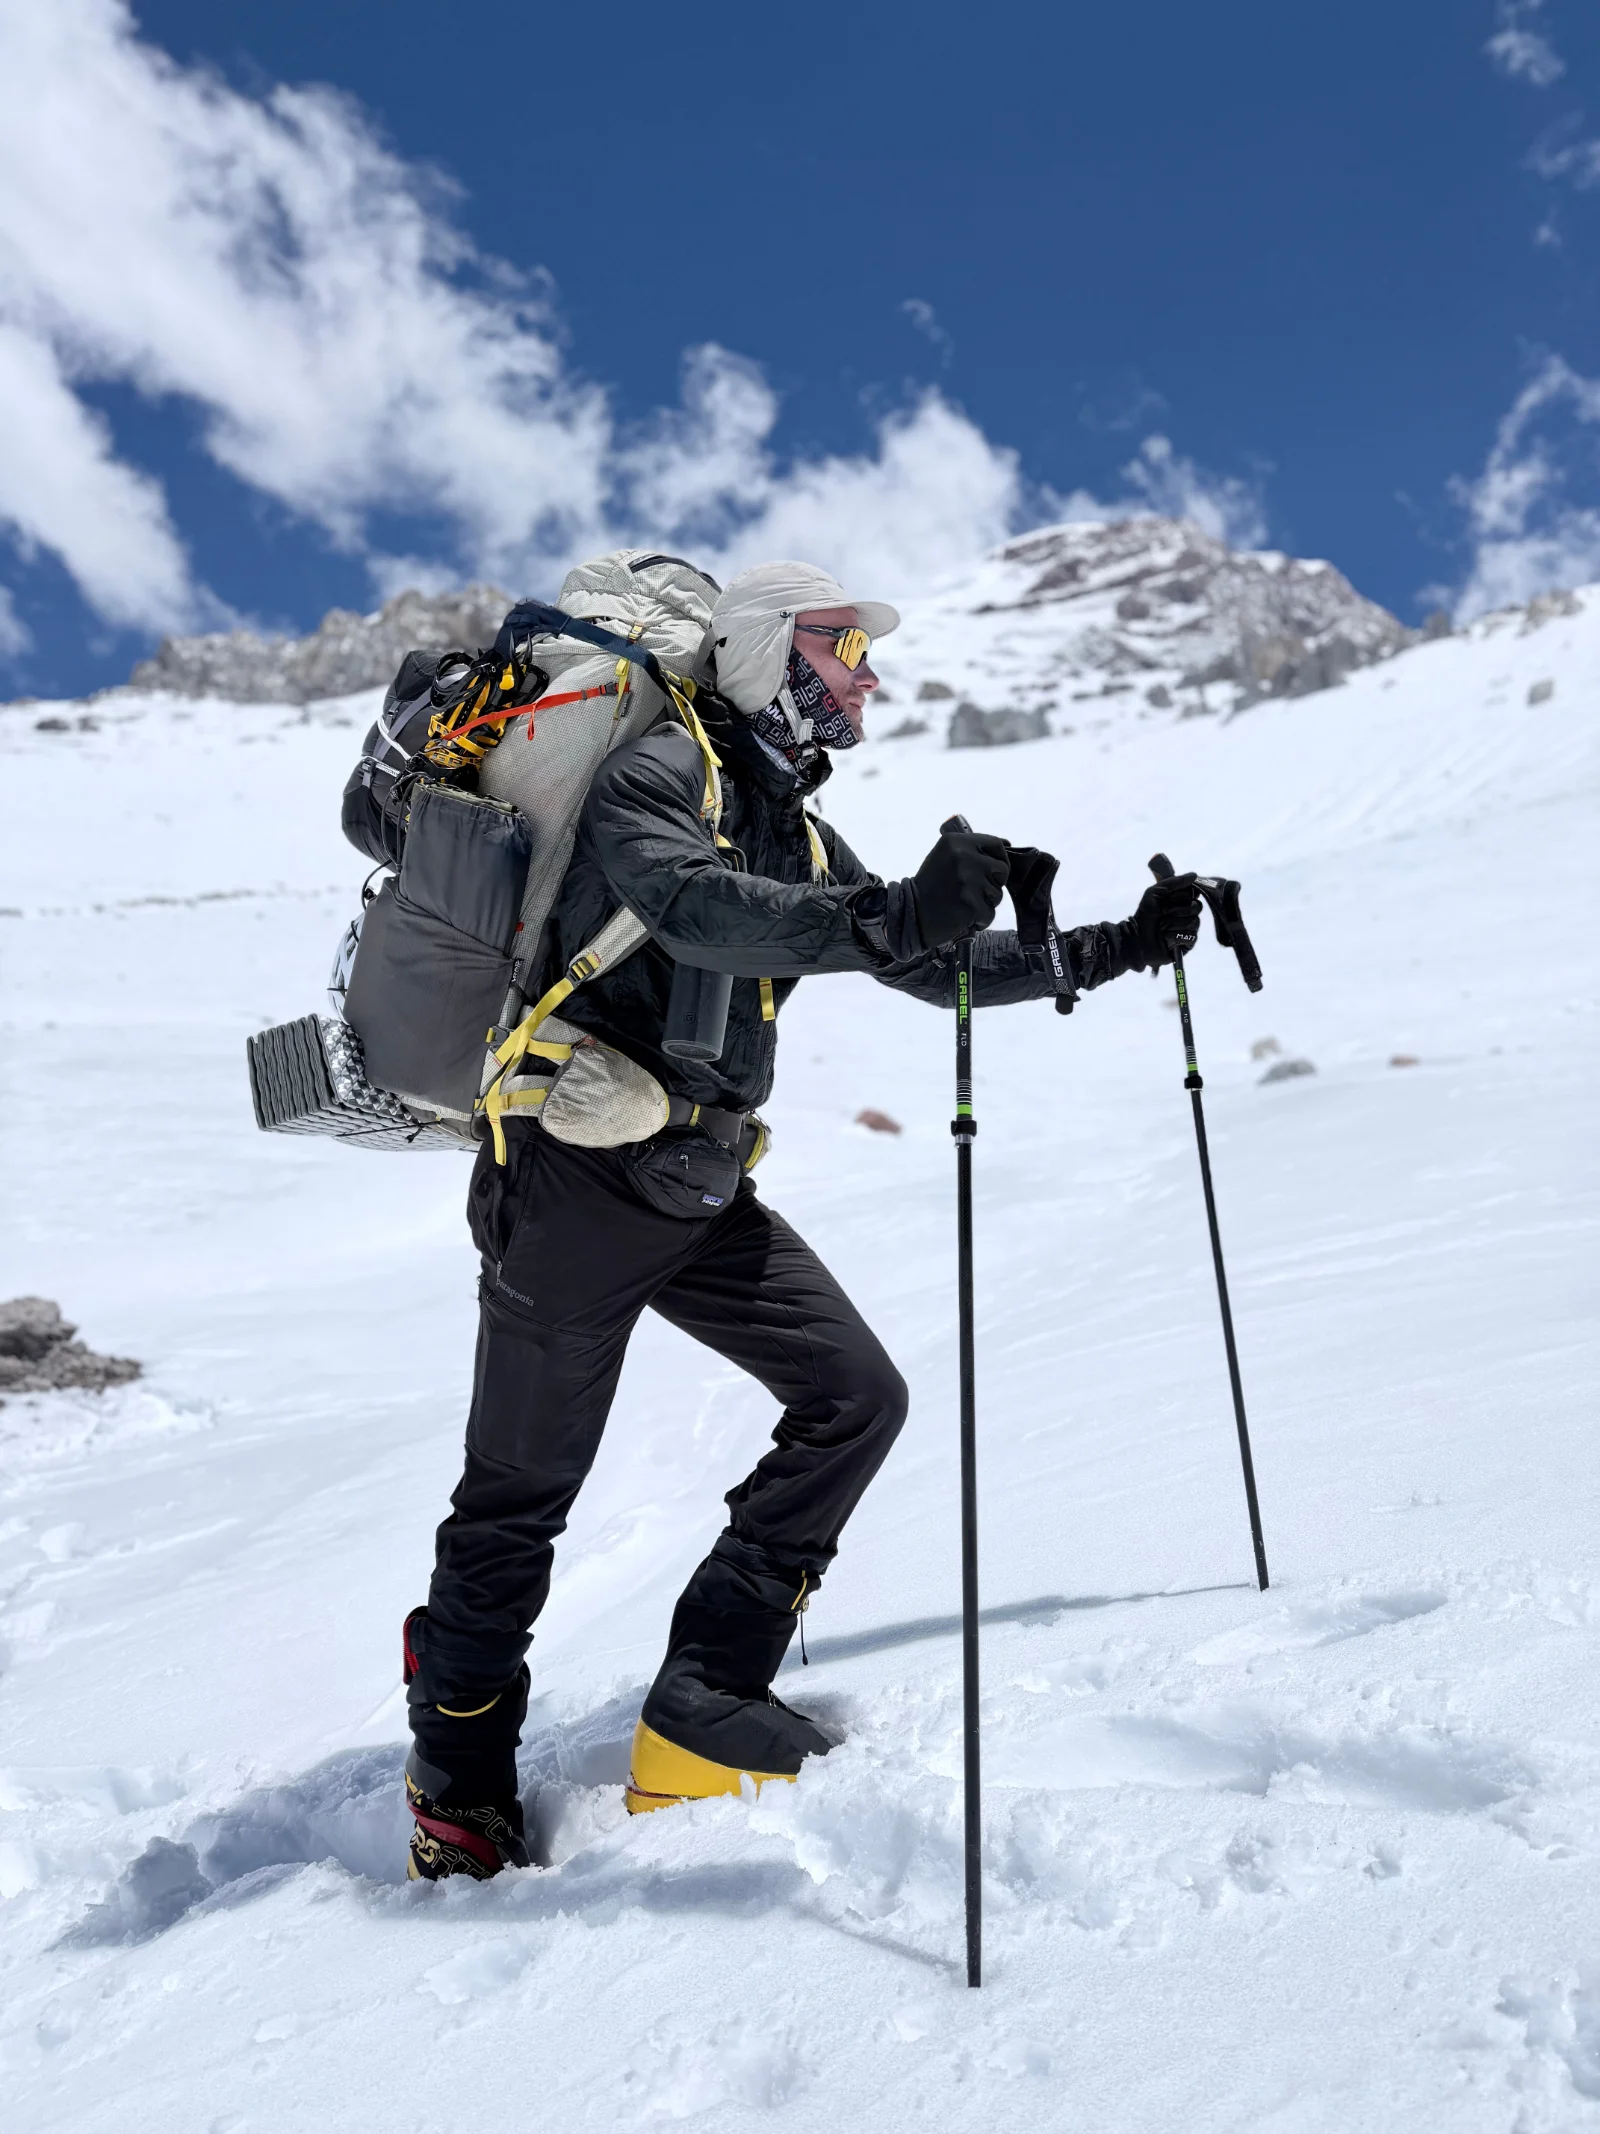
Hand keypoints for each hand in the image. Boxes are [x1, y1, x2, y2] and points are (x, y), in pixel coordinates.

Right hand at [907, 828, 1009, 948]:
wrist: (912, 912)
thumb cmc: (930, 885)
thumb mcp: (945, 856)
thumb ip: (970, 850)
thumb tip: (1005, 845)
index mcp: (957, 842)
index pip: (996, 844)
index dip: (1001, 858)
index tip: (995, 869)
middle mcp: (964, 857)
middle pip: (1001, 869)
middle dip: (994, 882)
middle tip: (975, 890)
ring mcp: (969, 880)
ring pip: (997, 893)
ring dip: (985, 902)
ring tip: (965, 903)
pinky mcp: (972, 904)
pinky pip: (989, 912)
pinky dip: (980, 918)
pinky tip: (964, 916)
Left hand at [1131, 871, 1200, 967]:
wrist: (1136, 937)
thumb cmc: (1145, 914)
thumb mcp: (1155, 892)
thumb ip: (1174, 882)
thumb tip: (1195, 875)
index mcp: (1182, 901)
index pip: (1195, 894)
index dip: (1183, 896)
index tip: (1171, 898)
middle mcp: (1188, 914)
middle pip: (1197, 907)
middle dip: (1177, 910)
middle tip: (1163, 913)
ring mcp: (1189, 929)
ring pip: (1194, 922)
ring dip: (1174, 924)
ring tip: (1161, 927)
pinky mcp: (1188, 944)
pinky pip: (1191, 937)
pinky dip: (1175, 936)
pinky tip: (1165, 937)